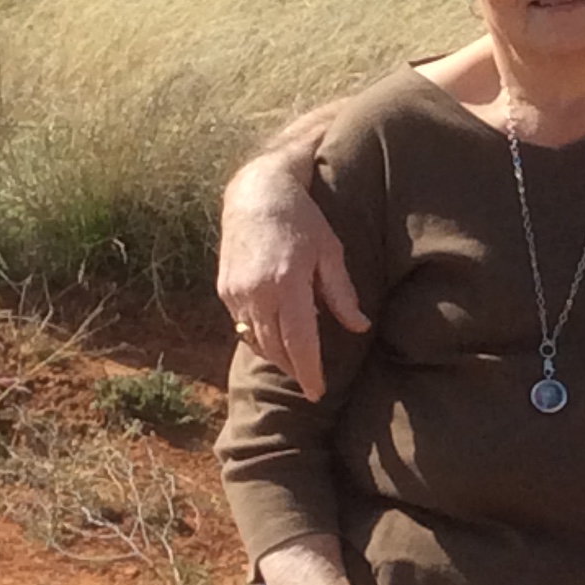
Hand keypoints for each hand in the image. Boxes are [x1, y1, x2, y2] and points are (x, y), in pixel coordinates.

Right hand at [219, 159, 368, 400]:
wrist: (256, 193)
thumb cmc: (302, 219)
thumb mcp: (330, 252)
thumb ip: (342, 293)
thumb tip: (359, 327)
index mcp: (288, 283)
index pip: (299, 342)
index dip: (309, 371)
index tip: (318, 392)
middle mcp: (257, 292)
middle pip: (275, 348)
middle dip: (294, 369)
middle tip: (311, 384)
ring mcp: (236, 292)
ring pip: (256, 340)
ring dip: (276, 356)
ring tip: (296, 364)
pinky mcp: (224, 289)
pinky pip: (242, 325)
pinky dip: (259, 337)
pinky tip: (275, 338)